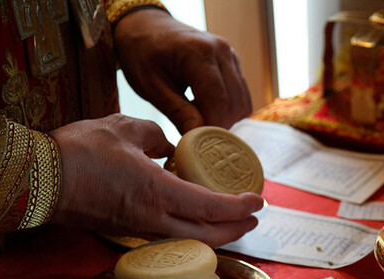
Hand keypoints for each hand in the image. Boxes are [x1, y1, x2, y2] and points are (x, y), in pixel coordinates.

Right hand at [49, 114, 263, 246]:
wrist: (36, 178)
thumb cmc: (79, 152)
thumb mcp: (125, 129)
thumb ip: (157, 137)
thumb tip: (169, 147)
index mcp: (158, 193)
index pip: (212, 209)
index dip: (240, 207)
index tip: (258, 201)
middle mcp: (152, 219)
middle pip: (207, 236)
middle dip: (235, 229)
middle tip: (253, 218)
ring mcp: (138, 229)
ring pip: (188, 239)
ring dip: (214, 231)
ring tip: (231, 218)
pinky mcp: (125, 229)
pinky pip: (168, 233)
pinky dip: (189, 226)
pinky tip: (193, 212)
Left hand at [113, 8, 251, 132]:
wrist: (145, 26)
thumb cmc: (142, 52)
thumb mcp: (150, 85)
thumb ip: (177, 112)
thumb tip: (197, 140)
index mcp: (198, 53)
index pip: (217, 101)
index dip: (211, 129)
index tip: (198, 148)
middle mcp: (221, 51)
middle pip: (234, 103)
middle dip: (218, 127)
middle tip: (197, 141)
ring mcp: (231, 55)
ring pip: (242, 102)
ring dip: (226, 119)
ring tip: (199, 123)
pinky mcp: (233, 63)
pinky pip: (240, 95)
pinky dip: (228, 110)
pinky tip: (206, 110)